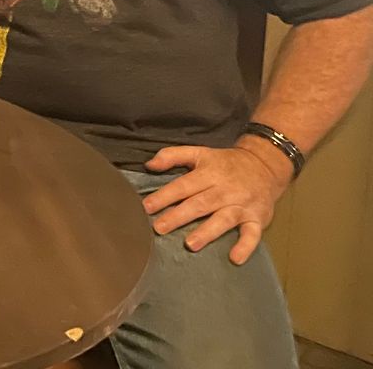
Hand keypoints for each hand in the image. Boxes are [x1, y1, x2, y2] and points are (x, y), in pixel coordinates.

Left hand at [142, 141, 292, 263]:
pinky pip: (253, 233)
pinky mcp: (257, 218)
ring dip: (207, 232)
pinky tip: (235, 258)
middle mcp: (225, 189)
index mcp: (209, 173)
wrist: (265, 165)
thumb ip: (173, 155)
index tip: (147, 207)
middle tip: (159, 228)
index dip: (165, 196)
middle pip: (200, 204)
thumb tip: (149, 165)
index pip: (184, 185)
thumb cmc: (225, 163)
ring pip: (223, 219)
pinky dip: (245, 246)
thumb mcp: (199, 152)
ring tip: (190, 244)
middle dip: (179, 216)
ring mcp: (242, 205)